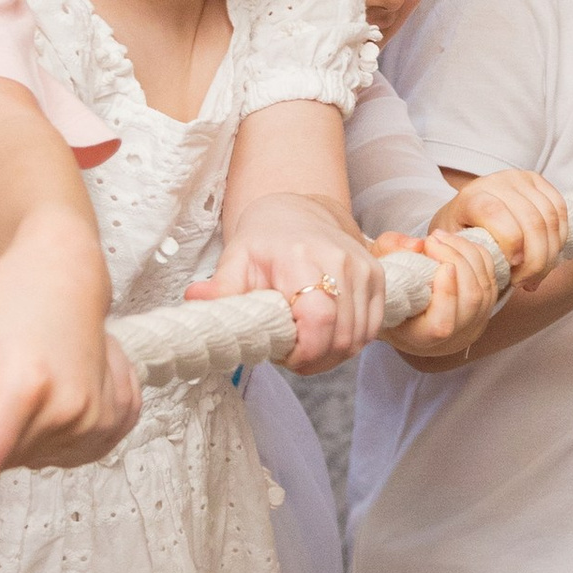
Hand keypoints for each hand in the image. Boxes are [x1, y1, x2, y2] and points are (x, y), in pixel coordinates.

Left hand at [0, 202, 133, 474]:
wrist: (62, 271)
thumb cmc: (0, 295)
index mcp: (27, 385)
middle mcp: (72, 409)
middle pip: (7, 461)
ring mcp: (99, 418)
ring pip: (35, 458)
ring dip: (19, 433)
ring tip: (21, 384)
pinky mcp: (114, 421)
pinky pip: (71, 453)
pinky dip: (53, 433)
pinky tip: (49, 395)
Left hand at [203, 199, 387, 373]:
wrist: (299, 212)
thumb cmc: (264, 241)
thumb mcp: (236, 259)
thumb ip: (221, 286)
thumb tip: (194, 299)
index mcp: (301, 257)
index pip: (318, 320)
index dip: (305, 353)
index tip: (284, 358)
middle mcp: (339, 261)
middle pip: (341, 337)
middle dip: (316, 360)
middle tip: (291, 356)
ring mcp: (364, 269)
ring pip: (360, 337)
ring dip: (333, 355)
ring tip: (306, 344)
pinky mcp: (378, 276)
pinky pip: (373, 328)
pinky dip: (351, 343)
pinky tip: (326, 336)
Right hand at [376, 225, 507, 358]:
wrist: (399, 299)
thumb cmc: (385, 286)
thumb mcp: (375, 269)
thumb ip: (389, 253)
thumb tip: (417, 245)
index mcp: (418, 338)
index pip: (442, 326)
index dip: (447, 295)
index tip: (441, 265)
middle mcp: (449, 339)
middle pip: (470, 303)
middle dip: (457, 261)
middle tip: (433, 238)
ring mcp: (471, 326)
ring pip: (484, 290)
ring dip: (466, 254)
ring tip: (442, 236)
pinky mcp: (484, 310)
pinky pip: (492, 281)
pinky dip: (479, 256)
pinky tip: (458, 243)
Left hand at [432, 166, 568, 291]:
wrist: (465, 211)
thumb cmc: (461, 235)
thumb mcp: (456, 248)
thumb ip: (473, 260)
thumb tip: (495, 274)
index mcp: (471, 197)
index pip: (496, 213)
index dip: (510, 243)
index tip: (512, 269)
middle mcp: (497, 182)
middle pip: (531, 221)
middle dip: (536, 260)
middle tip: (526, 281)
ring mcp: (520, 178)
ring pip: (550, 218)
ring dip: (550, 253)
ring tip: (536, 274)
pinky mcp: (538, 181)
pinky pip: (560, 209)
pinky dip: (559, 237)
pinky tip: (549, 255)